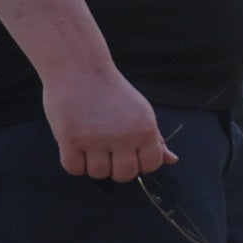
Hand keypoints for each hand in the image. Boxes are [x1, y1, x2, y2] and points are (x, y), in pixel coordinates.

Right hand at [46, 67, 174, 183]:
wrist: (80, 68)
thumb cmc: (112, 92)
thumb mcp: (141, 112)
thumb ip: (155, 139)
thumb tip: (172, 160)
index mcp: (145, 130)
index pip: (150, 166)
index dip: (139, 164)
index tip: (128, 154)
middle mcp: (123, 136)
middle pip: (124, 175)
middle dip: (117, 169)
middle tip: (108, 154)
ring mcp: (96, 139)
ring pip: (97, 173)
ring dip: (93, 165)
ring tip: (90, 147)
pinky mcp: (70, 138)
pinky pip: (73, 168)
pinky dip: (74, 164)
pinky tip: (75, 149)